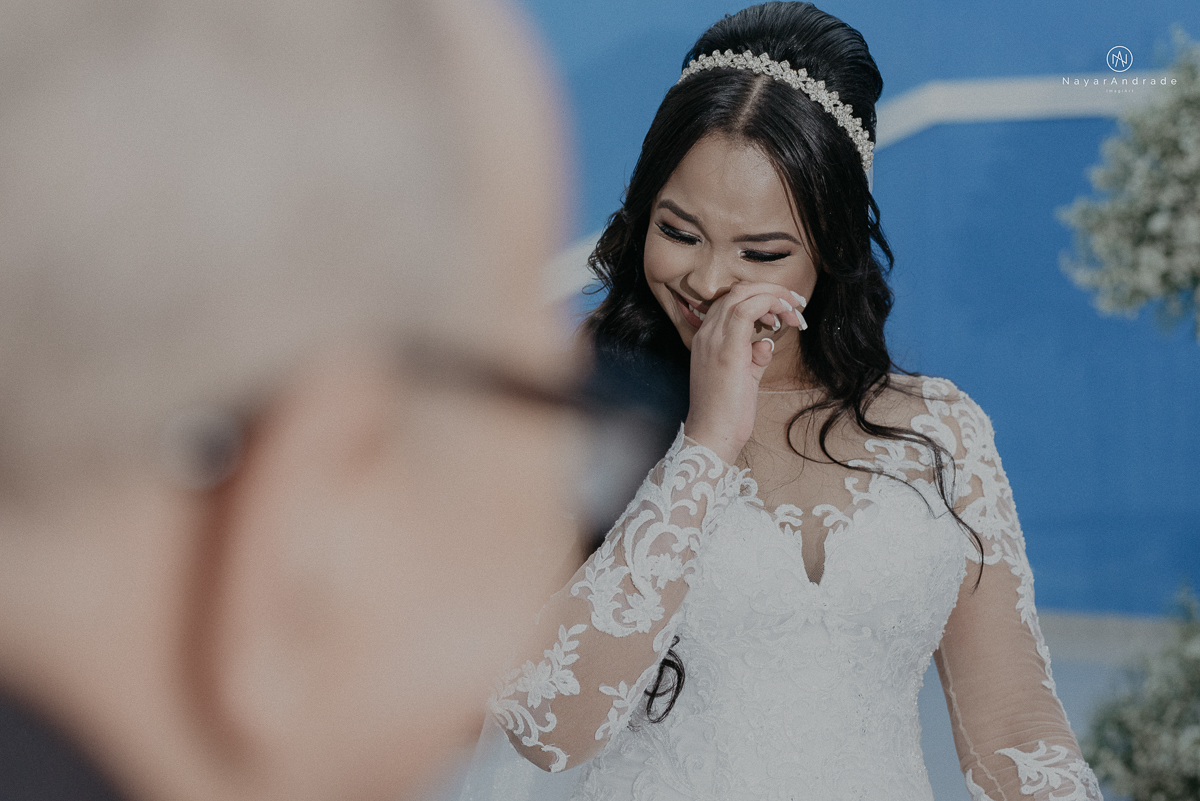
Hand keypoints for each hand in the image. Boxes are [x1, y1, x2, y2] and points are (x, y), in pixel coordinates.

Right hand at [683, 283, 804, 463]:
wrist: (713, 435)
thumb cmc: (727, 412)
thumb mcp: (744, 377)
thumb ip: (754, 356)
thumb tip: (766, 343)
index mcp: (707, 338)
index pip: (731, 300)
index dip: (761, 296)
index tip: (784, 309)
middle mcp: (706, 334)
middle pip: (737, 290)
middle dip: (771, 290)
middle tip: (795, 302)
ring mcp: (713, 339)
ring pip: (742, 294)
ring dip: (774, 296)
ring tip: (794, 312)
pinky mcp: (727, 350)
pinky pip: (747, 311)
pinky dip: (770, 305)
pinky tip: (784, 319)